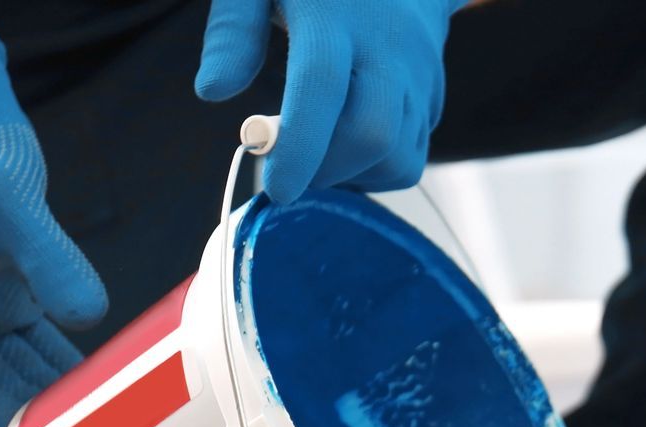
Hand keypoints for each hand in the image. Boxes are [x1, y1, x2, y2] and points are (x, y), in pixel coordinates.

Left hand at [196, 0, 464, 203]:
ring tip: (320, 153)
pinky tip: (348, 147)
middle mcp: (387, 45)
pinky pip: (412, 157)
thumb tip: (212, 91)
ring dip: (353, 176)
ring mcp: (418, 73)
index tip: (277, 189)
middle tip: (290, 168)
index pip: (322, 86)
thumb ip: (232, 31)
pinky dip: (377, 171)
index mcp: (334, 12)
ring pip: (398, 157)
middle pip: (373, 133)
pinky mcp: (433, 96)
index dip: (301, 146)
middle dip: (327, 169)